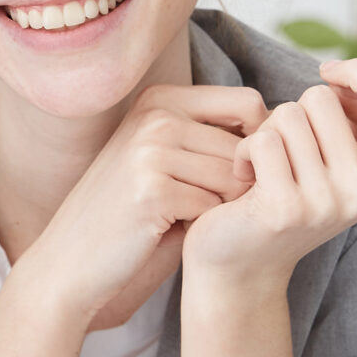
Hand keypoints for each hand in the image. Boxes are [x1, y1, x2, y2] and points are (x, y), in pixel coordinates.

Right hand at [13, 84, 265, 326]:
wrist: (72, 258)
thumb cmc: (130, 211)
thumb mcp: (164, 156)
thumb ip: (212, 134)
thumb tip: (284, 126)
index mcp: (159, 98)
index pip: (248, 103)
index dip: (256, 144)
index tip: (232, 174)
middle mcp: (154, 115)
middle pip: (246, 146)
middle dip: (238, 184)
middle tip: (202, 207)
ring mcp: (150, 150)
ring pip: (235, 177)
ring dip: (220, 207)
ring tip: (185, 217)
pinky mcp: (152, 190)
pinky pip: (213, 207)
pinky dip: (201, 226)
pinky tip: (170, 230)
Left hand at [182, 59, 356, 292]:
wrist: (243, 266)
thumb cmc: (285, 199)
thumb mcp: (333, 163)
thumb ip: (349, 122)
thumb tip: (339, 74)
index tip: (327, 73)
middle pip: (322, 99)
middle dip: (292, 113)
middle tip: (282, 153)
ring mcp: (329, 201)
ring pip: (287, 115)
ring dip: (265, 134)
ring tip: (264, 170)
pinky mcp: (287, 208)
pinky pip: (262, 140)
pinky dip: (244, 152)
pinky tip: (245, 179)